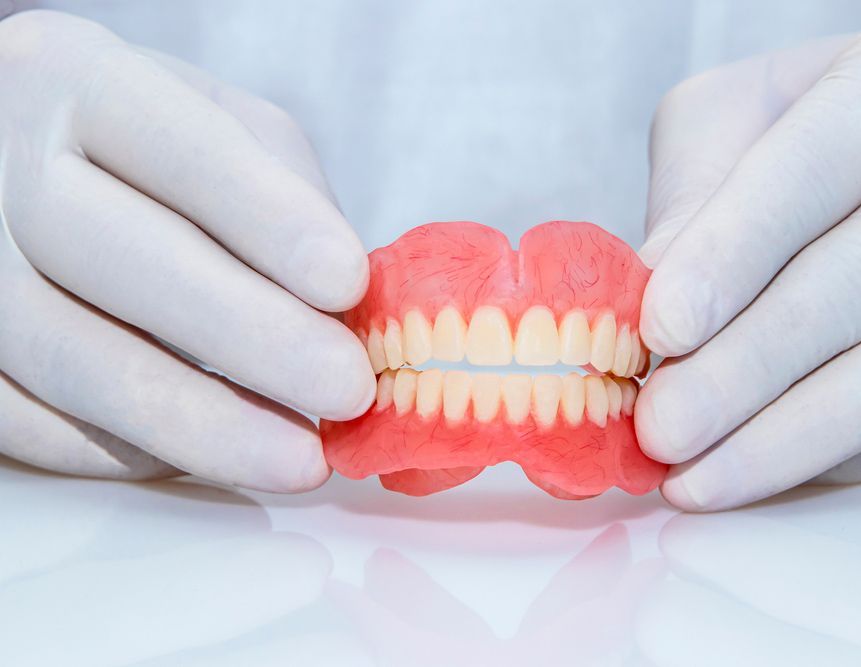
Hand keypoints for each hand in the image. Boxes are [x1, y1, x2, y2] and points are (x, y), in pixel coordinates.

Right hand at [0, 11, 373, 490]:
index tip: (348, 283)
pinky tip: (206, 455)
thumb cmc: (147, 146)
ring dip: (198, 422)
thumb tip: (341, 305)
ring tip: (297, 459)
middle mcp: (0, 165)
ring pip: (71, 357)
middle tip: (344, 387)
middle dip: (248, 334)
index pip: (180, 148)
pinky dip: (126, 450)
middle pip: (118, 258)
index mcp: (78, 81)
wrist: (19, 159)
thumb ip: (283, 190)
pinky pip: (28, 421)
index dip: (268, 220)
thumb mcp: (218, 122)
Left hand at [635, 9, 860, 510]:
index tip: (660, 331)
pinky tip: (767, 469)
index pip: (807, 174)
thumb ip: (692, 198)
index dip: (730, 258)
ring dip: (791, 438)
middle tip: (661, 429)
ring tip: (695, 478)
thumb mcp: (734, 117)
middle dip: (745, 371)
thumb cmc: (805, 125)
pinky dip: (848, 456)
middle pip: (858, 283)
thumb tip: (651, 313)